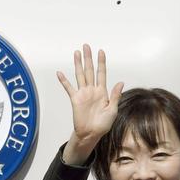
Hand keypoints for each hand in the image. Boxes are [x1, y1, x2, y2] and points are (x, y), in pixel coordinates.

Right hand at [57, 44, 123, 163]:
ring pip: (80, 75)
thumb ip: (115, 96)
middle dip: (88, 58)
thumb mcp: (113, 110)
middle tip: (86, 46)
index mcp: (102, 92)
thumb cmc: (103, 124)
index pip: (101, 73)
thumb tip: (120, 82)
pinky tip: (59, 73)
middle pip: (89, 70)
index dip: (101, 63)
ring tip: (76, 53)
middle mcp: (92, 90)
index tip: (100, 52)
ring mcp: (83, 94)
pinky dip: (64, 81)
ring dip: (78, 64)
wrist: (91, 134)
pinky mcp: (75, 99)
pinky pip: (68, 88)